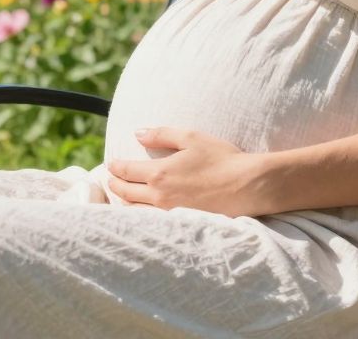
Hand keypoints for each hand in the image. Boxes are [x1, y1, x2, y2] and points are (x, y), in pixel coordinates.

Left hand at [107, 127, 275, 217]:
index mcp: (159, 174)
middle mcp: (159, 196)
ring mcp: (169, 213)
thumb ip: (161, 134)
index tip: (111, 164)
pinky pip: (152, 221)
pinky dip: (141, 214)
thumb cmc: (221, 158)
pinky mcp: (181, 224)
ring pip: (136, 210)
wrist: (246, 186)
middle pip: (125, 193)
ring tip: (122, 195)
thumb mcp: (191, 137)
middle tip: (110, 179)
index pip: (125, 172)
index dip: (114, 167)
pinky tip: (142, 211)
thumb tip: (138, 133)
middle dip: (114, 184)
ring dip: (124, 201)